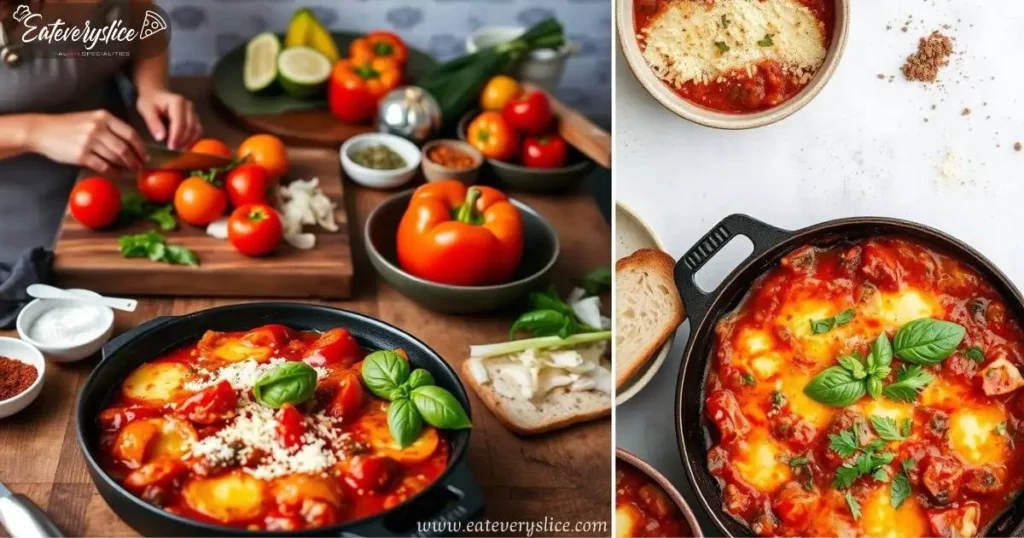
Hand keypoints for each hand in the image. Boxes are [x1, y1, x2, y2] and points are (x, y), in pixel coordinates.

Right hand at [25, 110, 147, 173]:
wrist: (42, 131)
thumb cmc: (68, 126)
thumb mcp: (90, 119)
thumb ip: (109, 128)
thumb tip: (131, 144)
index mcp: (103, 117)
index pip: (130, 133)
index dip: (141, 147)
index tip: (145, 156)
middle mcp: (98, 127)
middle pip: (125, 148)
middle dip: (135, 160)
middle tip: (140, 167)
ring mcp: (89, 141)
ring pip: (116, 157)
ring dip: (126, 167)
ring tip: (131, 171)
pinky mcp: (81, 155)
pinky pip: (104, 166)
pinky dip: (113, 172)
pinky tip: (117, 174)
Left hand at [136, 88, 201, 149]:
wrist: (156, 94)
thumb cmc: (150, 101)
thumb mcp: (146, 110)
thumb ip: (153, 123)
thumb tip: (161, 138)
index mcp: (177, 102)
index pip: (180, 122)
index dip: (177, 136)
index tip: (171, 147)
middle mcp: (188, 106)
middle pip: (191, 127)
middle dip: (183, 140)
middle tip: (174, 150)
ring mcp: (193, 112)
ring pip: (196, 129)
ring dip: (189, 141)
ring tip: (178, 149)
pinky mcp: (195, 118)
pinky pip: (197, 130)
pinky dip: (192, 139)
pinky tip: (184, 145)